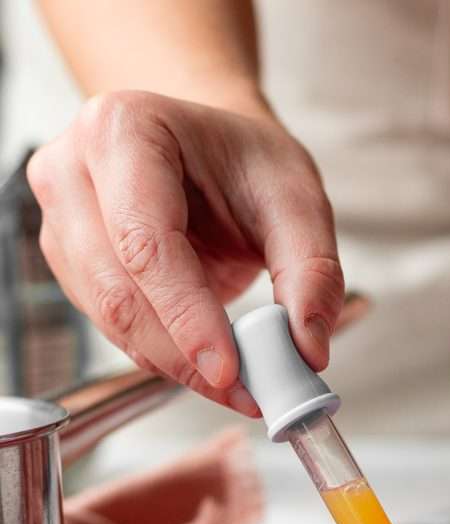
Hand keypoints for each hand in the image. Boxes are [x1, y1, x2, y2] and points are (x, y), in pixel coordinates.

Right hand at [27, 91, 344, 413]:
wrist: (209, 152)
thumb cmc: (244, 162)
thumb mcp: (297, 201)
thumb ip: (312, 273)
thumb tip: (307, 350)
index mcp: (124, 130)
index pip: (146, 242)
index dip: (187, 316)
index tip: (230, 370)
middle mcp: (73, 171)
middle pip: (118, 291)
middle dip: (185, 356)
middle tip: (247, 391)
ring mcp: (60, 220)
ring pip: (109, 320)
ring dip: (176, 363)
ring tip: (239, 379)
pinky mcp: (69, 264)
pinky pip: (113, 328)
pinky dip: (164, 355)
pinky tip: (207, 358)